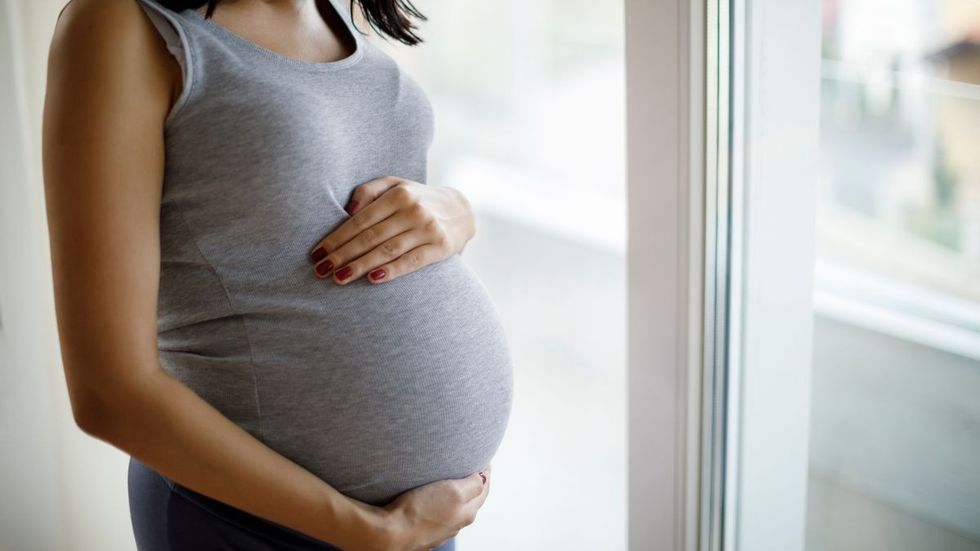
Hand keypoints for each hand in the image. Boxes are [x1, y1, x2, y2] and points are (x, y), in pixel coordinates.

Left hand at [308, 176, 475, 284]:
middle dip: (342, 255)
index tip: (317, 253)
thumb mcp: (396, 185)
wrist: (461, 210)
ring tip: (338, 278)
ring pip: (387, 250)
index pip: (360, 220)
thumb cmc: (417, 200)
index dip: (336, 237)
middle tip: (320, 270)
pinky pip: (412, 261)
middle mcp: (413, 210)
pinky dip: (392, 270)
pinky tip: (373, 279)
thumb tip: (347, 210)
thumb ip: (369, 191)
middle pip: (370, 237)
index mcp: (399, 194)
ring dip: (360, 266)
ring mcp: (428, 229)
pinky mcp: (441, 247)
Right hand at [381, 464, 491, 550]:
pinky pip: (437, 513)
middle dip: (474, 484)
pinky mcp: (422, 530)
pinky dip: (440, 503)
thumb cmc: (420, 511)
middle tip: (470, 467)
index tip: (482, 459)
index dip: (485, 473)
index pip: (484, 490)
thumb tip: (482, 477)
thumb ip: (473, 484)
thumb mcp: (454, 491)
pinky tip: (431, 498)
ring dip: (456, 494)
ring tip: (451, 480)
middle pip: (471, 500)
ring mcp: (439, 530)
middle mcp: (456, 524)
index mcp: (467, 514)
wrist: (390, 533)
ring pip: (454, 508)